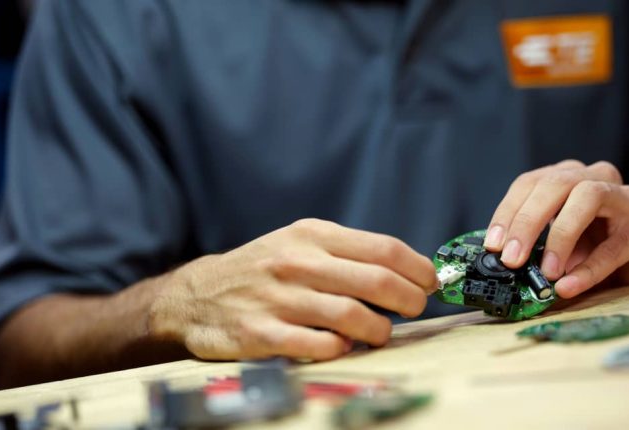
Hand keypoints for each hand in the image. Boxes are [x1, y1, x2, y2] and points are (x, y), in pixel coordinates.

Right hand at [147, 219, 437, 360]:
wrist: (197, 295)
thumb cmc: (264, 269)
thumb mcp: (301, 243)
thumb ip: (348, 253)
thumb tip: (409, 272)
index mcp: (313, 236)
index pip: (382, 249)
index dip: (418, 268)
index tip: (431, 282)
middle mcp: (297, 263)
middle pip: (376, 282)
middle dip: (409, 300)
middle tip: (415, 309)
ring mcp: (279, 299)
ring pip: (352, 316)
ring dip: (379, 330)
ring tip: (380, 333)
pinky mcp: (262, 334)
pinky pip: (320, 346)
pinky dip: (342, 349)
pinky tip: (344, 346)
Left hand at [484, 160, 628, 297]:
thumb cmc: (598, 255)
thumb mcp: (558, 251)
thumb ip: (533, 252)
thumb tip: (499, 267)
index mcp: (570, 179)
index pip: (531, 183)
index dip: (508, 211)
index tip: (493, 245)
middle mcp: (599, 181)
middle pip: (558, 183)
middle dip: (529, 220)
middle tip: (511, 258)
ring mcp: (628, 200)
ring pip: (590, 197)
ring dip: (561, 235)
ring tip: (545, 271)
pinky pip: (616, 244)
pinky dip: (589, 268)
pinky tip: (569, 286)